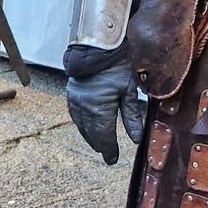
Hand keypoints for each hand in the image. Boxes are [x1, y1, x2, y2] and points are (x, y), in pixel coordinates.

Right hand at [63, 46, 146, 164]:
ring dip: (90, 137)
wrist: (96, 47)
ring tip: (98, 145)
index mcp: (99, 110)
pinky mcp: (71, 95)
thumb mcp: (129, 91)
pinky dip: (82, 125)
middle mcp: (84, 109)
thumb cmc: (115, 67)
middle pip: (92, 134)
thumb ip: (132, 116)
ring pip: (82, 127)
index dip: (109, 150)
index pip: (104, 137)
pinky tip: (86, 127)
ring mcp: (75, 102)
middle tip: (107, 154)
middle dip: (101, 145)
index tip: (113, 160)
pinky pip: (75, 116)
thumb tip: (136, 139)